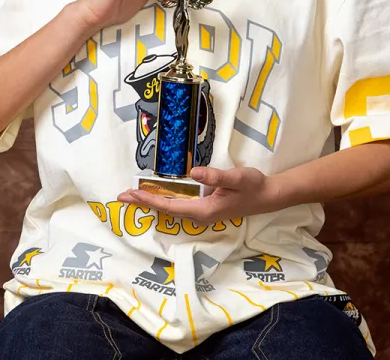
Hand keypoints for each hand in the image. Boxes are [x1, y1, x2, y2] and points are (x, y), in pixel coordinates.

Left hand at [117, 166, 278, 224]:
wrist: (268, 196)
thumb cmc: (252, 185)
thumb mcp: (236, 177)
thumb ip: (216, 176)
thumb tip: (194, 173)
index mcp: (204, 210)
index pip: (170, 206)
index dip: (150, 199)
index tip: (132, 194)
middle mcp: (200, 215)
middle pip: (166, 210)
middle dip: (144, 202)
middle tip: (121, 196)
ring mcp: (202, 213)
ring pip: (171, 209)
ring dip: (151, 202)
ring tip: (133, 196)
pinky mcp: (205, 208)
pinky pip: (178, 207)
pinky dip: (163, 201)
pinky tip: (157, 196)